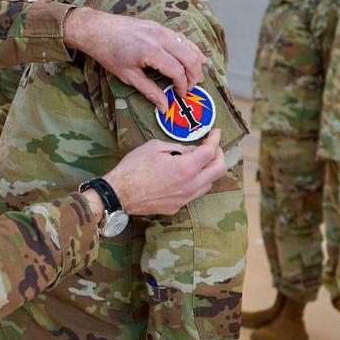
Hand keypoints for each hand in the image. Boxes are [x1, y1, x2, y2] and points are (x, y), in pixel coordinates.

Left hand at [63, 7, 205, 111]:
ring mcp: (159, 29)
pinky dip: (190, 47)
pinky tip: (196, 56)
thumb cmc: (109, 53)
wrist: (96, 30)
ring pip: (187, 44)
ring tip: (198, 75)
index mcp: (150, 52)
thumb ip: (149, 91)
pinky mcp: (158, 26)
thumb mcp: (128, 76)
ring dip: (196, 60)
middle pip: (188, 57)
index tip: (181, 95)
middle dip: (194, 74)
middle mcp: (158, 38)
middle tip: (193, 88)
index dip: (182, 85)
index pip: (177, 71)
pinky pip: (180, 37)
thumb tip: (165, 107)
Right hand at [97, 129, 225, 215]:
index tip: (216, 132)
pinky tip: (183, 176)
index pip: (210, 152)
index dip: (215, 139)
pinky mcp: (177, 207)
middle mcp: (190, 185)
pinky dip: (194, 182)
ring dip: (208, 171)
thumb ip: (177, 147)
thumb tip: (190, 150)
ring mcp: (184, 199)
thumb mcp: (154, 147)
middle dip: (219, 155)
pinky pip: (193, 193)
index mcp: (186, 168)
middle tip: (212, 146)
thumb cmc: (133, 168)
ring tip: (198, 161)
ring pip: (209, 184)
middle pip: (219, 170)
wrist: (119, 193)